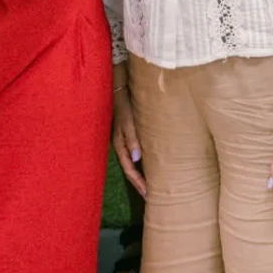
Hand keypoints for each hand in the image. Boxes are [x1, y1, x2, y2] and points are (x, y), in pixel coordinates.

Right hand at [112, 69, 146, 193]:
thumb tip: (135, 159)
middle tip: (152, 195)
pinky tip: (152, 159)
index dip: (137, 181)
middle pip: (130, 166)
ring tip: (154, 181)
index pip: (128, 167)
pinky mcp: (130, 126)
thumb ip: (131, 135)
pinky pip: (135, 147)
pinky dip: (143, 157)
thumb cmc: (125, 98)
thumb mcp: (127, 117)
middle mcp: (121, 140)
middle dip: (139, 181)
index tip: (148, 194)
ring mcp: (124, 134)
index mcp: (119, 141)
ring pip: (132, 158)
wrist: (120, 78)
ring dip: (142, 170)